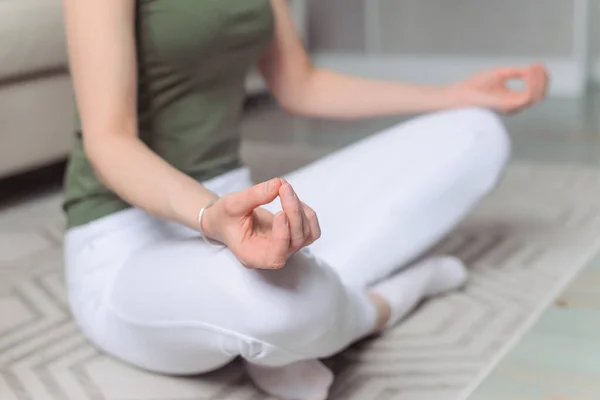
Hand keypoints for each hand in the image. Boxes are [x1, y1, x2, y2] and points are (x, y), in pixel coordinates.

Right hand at [201, 178, 320, 269]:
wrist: (225, 220)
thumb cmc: (225, 217)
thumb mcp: (232, 204)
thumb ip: (254, 196)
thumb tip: (278, 184)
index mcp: (252, 255)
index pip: (276, 255)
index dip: (283, 235)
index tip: (280, 212)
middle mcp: (272, 256)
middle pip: (295, 241)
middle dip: (293, 213)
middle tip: (284, 187)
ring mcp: (285, 248)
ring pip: (307, 235)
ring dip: (301, 210)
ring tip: (285, 189)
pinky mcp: (293, 238)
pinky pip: (311, 230)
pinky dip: (307, 213)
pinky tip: (293, 199)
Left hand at [449, 63, 548, 113]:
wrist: (460, 92)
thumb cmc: (475, 85)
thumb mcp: (500, 73)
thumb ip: (517, 72)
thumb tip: (533, 68)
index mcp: (513, 99)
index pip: (536, 92)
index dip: (541, 77)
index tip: (537, 64)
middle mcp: (514, 106)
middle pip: (540, 95)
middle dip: (543, 79)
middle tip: (537, 65)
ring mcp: (511, 107)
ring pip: (537, 97)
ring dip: (539, 79)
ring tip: (534, 67)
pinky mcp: (507, 106)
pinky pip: (528, 96)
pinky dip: (532, 83)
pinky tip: (528, 72)